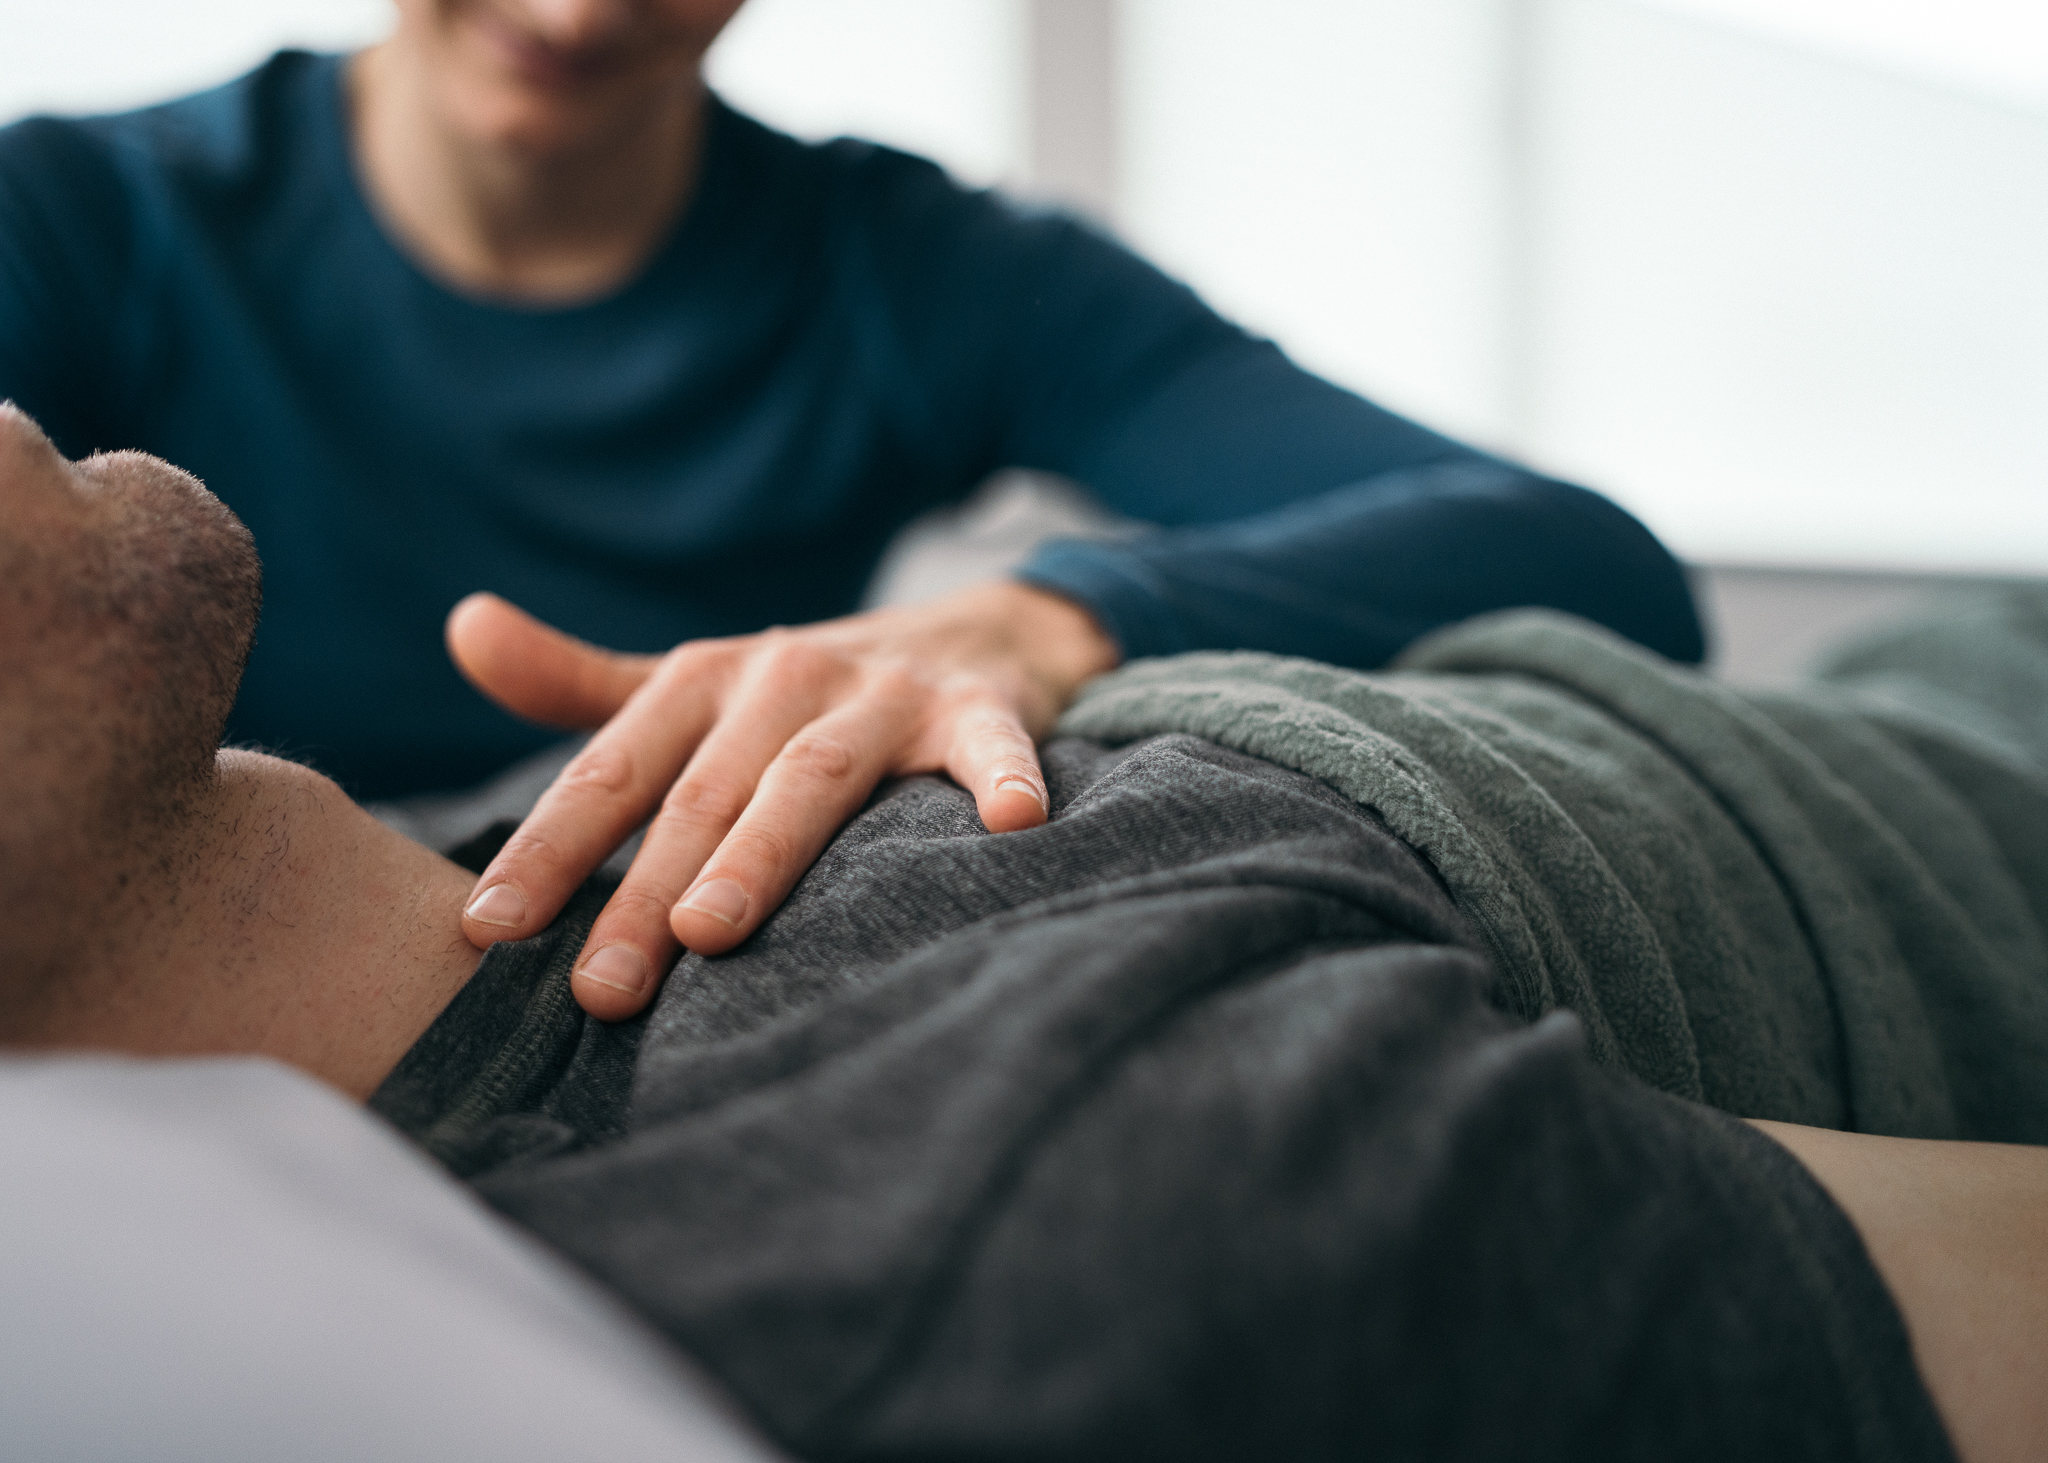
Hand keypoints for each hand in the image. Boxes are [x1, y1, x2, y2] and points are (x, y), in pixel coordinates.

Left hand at [446, 581, 1119, 1019]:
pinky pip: (986, 747)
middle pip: (701, 793)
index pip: (612, 773)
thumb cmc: (806, 690)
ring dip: (758, 852)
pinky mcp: (977, 710)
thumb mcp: (692, 682)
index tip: (489, 929)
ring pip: (808, 779)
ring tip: (708, 932)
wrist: (974, 631)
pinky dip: (999, 779)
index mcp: (704, 680)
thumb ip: (578, 681)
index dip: (550, 847)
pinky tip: (1012, 826)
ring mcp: (882, 693)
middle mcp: (784, 678)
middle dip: (643, 891)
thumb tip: (462, 627)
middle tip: (597, 989)